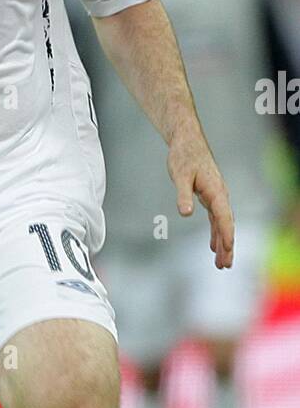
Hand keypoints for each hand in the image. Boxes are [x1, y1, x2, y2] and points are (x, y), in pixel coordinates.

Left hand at [167, 127, 233, 268]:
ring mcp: (216, 196)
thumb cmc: (183, 157)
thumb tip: (186, 213)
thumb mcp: (180, 175)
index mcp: (215, 190)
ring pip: (222, 224)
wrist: (187, 141)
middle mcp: (220, 195)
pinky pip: (216, 219)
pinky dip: (216, 233)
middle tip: (225, 265)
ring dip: (222, 243)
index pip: (223, 216)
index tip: (226, 249)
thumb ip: (183, 194)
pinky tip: (213, 247)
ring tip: (222, 263)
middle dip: (227, 246)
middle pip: (226, 224)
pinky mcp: (210, 196)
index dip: (225, 234)